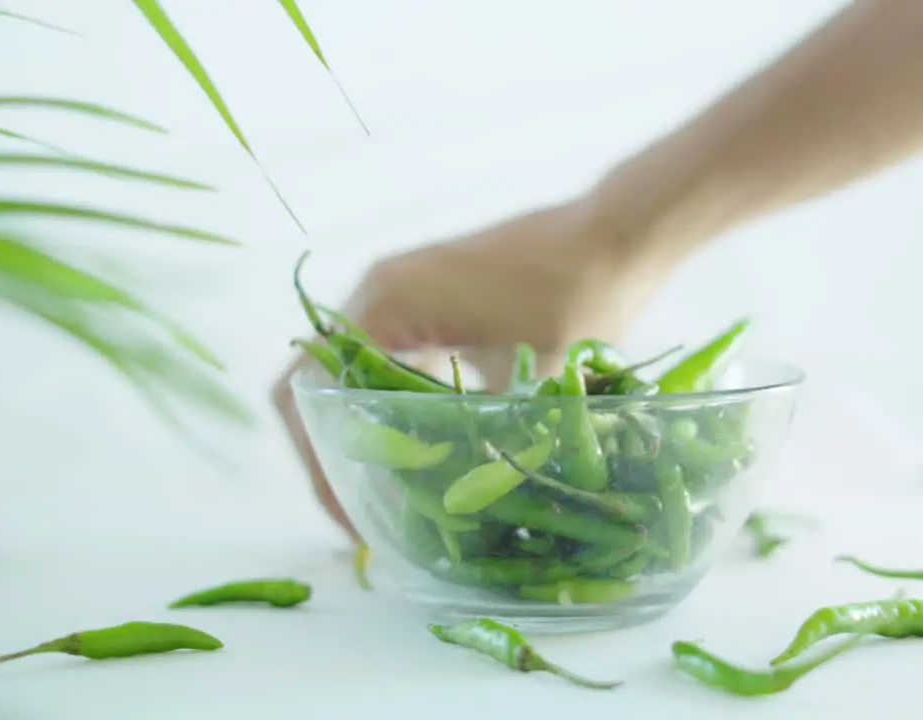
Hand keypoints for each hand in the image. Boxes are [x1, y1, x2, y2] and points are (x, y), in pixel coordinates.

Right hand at [270, 197, 665, 539]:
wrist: (615, 232)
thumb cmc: (577, 294)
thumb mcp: (531, 381)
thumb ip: (483, 440)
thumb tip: (457, 509)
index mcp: (386, 305)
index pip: (308, 392)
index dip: (320, 463)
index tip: (355, 517)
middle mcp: (378, 293)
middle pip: (317, 383)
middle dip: (332, 452)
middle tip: (367, 515)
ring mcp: (402, 292)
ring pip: (349, 373)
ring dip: (361, 428)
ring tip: (391, 493)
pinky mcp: (429, 299)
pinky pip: (388, 358)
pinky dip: (391, 403)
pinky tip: (428, 449)